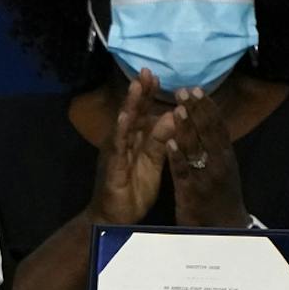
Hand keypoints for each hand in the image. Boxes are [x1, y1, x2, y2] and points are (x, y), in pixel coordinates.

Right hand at [88, 68, 166, 226]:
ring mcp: (116, 153)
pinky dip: (120, 133)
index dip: (148, 95)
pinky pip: (118, 149)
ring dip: (129, 106)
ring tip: (136, 87)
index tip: (156, 76)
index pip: (142, 113)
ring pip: (124, 126)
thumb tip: (174, 115)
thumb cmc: (134, 189)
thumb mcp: (153, 162)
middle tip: (146, 71)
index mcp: (135, 140)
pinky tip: (123, 120)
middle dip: (139, 93)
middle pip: (132, 113)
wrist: (114, 218)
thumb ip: (161, 140)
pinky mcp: (113, 167)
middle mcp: (123, 142)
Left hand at [162, 87, 248, 227]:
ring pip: (195, 149)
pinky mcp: (191, 193)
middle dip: (196, 111)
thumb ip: (215, 150)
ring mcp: (205, 178)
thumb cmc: (222, 198)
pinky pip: (183, 172)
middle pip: (208, 133)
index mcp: (226, 157)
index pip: (217, 126)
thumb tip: (208, 125)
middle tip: (185, 90)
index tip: (197, 88)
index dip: (207, 107)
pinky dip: (177, 156)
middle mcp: (219, 164)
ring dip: (186, 128)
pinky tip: (170, 142)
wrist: (226, 230)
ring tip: (177, 108)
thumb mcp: (223, 170)